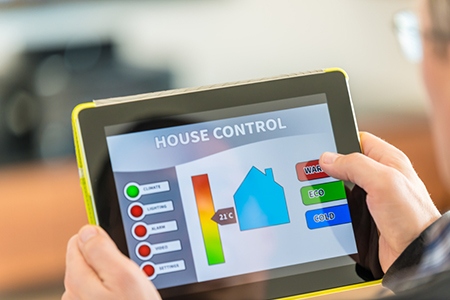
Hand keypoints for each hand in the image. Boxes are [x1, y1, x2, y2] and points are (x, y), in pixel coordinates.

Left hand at [62, 225, 160, 299]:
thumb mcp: (125, 275)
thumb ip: (101, 249)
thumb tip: (87, 230)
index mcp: (77, 277)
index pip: (79, 239)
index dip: (102, 241)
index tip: (118, 251)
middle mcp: (72, 293)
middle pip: (85, 259)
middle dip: (105, 261)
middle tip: (127, 275)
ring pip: (92, 277)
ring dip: (108, 279)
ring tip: (126, 291)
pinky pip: (96, 294)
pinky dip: (108, 293)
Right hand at [319, 132, 440, 271]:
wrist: (414, 256)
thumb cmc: (413, 218)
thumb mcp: (383, 181)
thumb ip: (355, 165)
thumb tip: (328, 158)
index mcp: (387, 161)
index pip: (357, 140)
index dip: (339, 142)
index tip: (320, 149)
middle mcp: (378, 178)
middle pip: (344, 165)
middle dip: (327, 170)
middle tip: (312, 173)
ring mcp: (368, 199)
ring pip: (338, 188)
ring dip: (327, 192)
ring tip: (317, 193)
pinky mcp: (362, 217)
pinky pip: (339, 208)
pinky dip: (330, 209)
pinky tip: (324, 211)